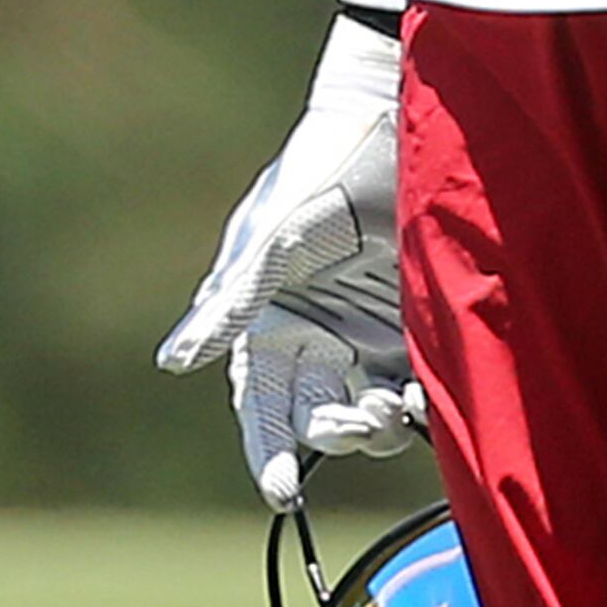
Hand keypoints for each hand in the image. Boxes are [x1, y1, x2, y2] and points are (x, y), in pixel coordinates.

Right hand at [156, 17, 425, 507]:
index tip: (283, 491)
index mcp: (274, 328)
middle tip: (359, 421)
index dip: (270, 452)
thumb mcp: (275, 235)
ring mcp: (374, 333)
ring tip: (393, 408)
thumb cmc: (321, 171)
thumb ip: (232, 300)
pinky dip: (426, 398)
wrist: (394, 116)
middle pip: (322, 419)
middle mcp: (322, 341)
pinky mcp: (423, 319)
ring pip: (374, 408)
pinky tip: (431, 395)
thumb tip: (174, 361)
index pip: (265, 409)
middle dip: (337, 435)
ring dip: (381, 424)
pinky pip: (422, 378)